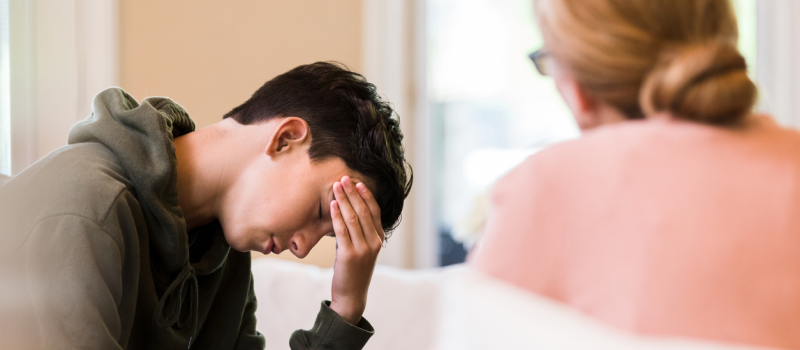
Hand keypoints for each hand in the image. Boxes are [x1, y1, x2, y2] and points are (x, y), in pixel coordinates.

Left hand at [329, 176, 383, 324]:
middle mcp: (374, 242)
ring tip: (336, 186)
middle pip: (363, 211)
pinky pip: (342, 230)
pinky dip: (337, 216)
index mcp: (379, 238)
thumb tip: (345, 210)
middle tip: (343, 178)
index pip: (374, 211)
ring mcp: (363, 249)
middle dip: (352, 192)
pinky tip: (333, 205)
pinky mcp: (350, 255)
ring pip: (353, 218)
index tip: (356, 182)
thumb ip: (357, 231)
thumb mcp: (360, 248)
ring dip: (344, 200)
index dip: (366, 195)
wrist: (351, 294)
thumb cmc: (353, 269)